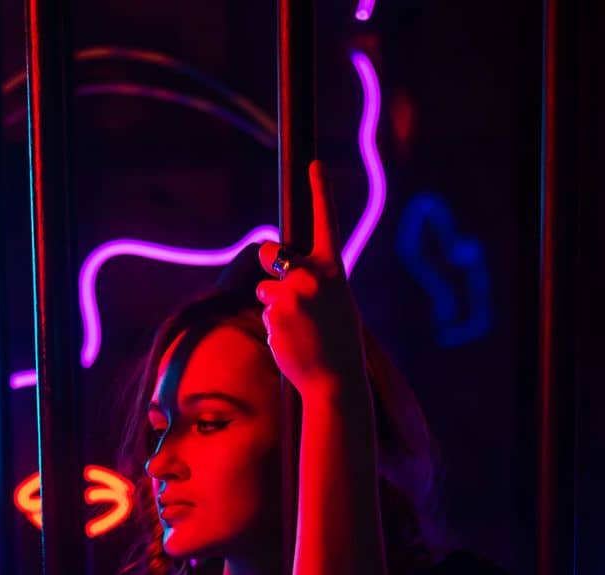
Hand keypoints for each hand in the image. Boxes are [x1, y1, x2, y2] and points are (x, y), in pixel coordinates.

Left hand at [255, 161, 365, 397]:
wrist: (335, 379)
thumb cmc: (340, 343)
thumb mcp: (338, 304)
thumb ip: (316, 282)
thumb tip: (283, 274)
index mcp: (333, 270)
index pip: (326, 222)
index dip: (321, 191)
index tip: (315, 165)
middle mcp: (310, 275)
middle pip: (271, 251)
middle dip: (267, 261)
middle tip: (278, 280)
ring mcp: (290, 294)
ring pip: (265, 291)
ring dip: (274, 307)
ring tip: (299, 330)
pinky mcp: (273, 315)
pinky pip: (266, 316)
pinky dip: (275, 329)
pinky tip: (293, 343)